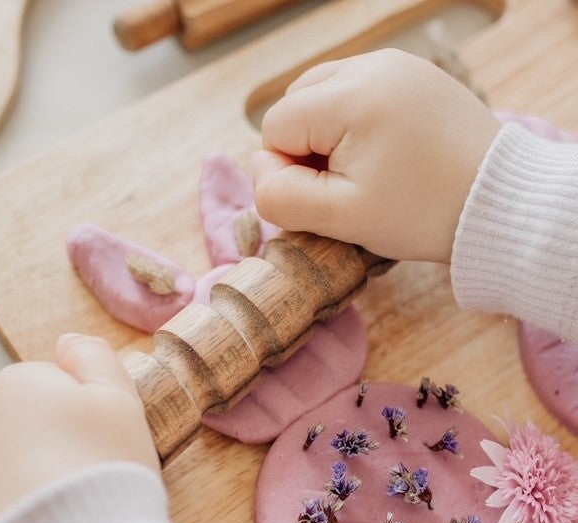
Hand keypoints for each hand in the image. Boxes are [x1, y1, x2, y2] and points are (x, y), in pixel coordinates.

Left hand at [0, 334, 158, 522]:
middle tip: (90, 479)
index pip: (58, 389)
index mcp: (18, 383)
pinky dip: (17, 519)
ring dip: (35, 483)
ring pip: (11, 469)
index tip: (103, 444)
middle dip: (57, 448)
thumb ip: (95, 358)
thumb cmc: (100, 470)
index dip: (88, 417)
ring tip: (68, 512)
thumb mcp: (119, 399)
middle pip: (30, 428)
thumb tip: (67, 341)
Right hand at [251, 48, 499, 263]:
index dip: (287, 170)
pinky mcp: (415, 75)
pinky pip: (357, 91)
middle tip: (347, 186)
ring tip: (364, 170)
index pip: (275, 127)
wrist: (501, 204)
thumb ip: (279, 196)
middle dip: (305, 148)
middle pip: (296, 104)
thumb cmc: (421, 213)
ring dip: (327, 135)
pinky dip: (355, 122)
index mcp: (352, 95)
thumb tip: (261, 170)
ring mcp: (398, 65)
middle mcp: (373, 65)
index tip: (331, 197)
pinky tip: (383, 153)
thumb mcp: (339, 217)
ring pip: (323, 94)